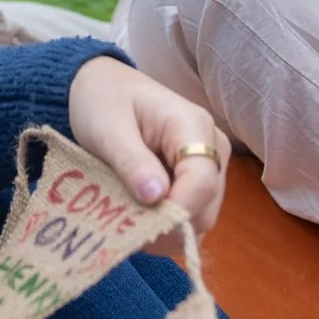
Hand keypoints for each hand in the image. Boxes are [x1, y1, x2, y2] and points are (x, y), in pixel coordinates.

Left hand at [65, 56, 227, 236]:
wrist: (107, 88)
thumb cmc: (105, 101)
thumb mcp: (108, 128)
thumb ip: (132, 161)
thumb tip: (156, 197)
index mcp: (193, 126)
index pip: (202, 180)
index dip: (176, 210)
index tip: (139, 225)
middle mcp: (213, 148)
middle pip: (206, 207)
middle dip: (168, 226)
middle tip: (124, 227)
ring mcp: (209, 167)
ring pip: (200, 218)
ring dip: (165, 230)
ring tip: (126, 221)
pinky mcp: (197, 182)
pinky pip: (190, 217)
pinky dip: (165, 228)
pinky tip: (137, 220)